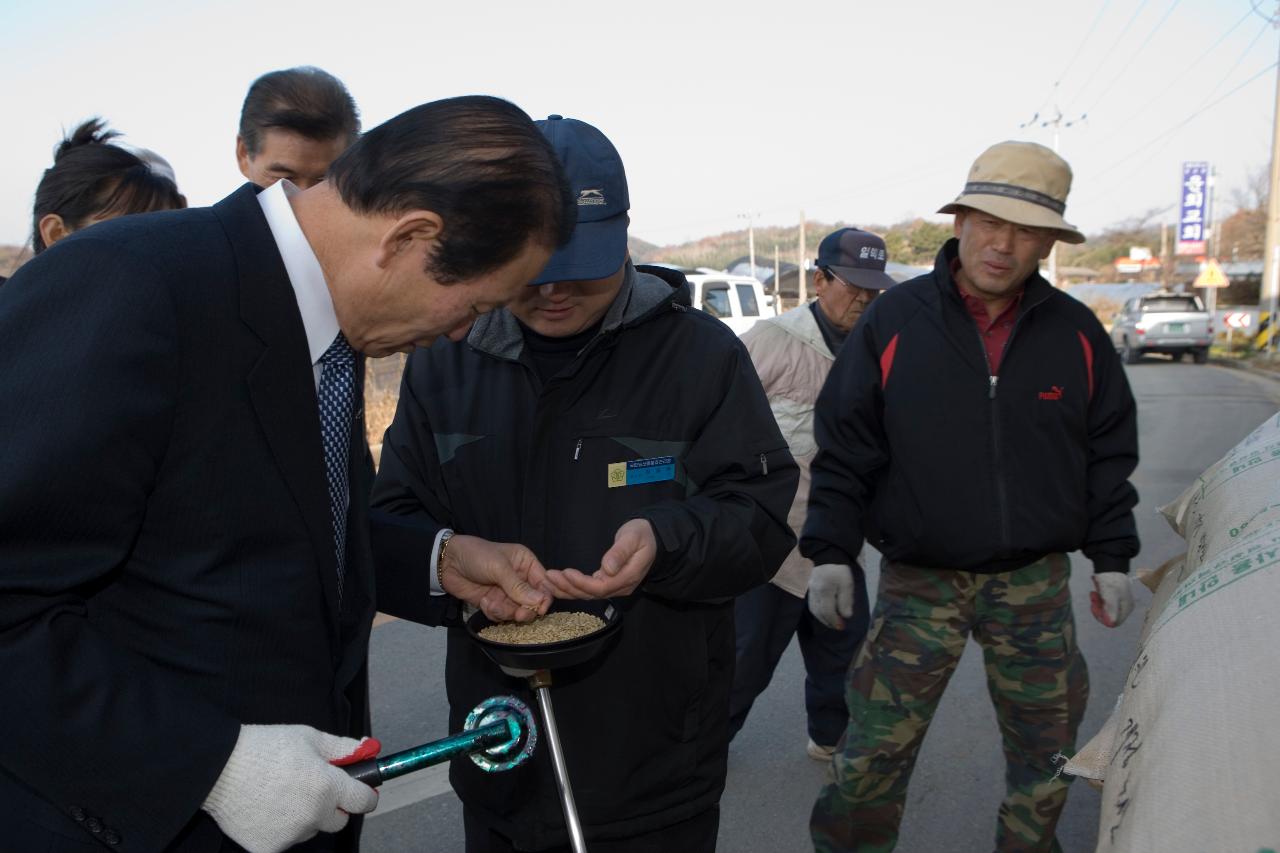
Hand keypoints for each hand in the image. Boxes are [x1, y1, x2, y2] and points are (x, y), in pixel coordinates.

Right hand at [202, 725, 379, 852]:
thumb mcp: (310, 738)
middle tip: (314, 788)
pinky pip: (286, 840)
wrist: (219, 767)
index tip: (362, 791)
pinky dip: (281, 828)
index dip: (365, 794)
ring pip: (311, 830)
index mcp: (328, 787)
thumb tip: (369, 750)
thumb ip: (343, 748)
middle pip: (338, 820)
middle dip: (333, 806)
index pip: (364, 802)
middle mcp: (313, 815)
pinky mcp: (268, 848)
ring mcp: (291, 835)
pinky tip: (267, 808)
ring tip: (282, 794)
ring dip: (305, 817)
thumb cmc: (265, 747)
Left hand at [442, 535, 551, 622]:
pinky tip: (484, 602)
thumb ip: (519, 587)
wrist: (447, 562)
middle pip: (533, 602)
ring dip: (506, 612)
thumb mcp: (499, 567)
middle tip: (519, 614)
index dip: (545, 597)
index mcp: (526, 564)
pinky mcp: (494, 603)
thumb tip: (541, 601)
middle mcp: (520, 579)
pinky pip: (502, 616)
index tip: (541, 608)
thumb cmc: (476, 555)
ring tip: (492, 604)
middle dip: (526, 610)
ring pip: (517, 612)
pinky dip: (494, 613)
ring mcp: (507, 593)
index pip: (544, 584)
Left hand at [543, 518, 656, 598]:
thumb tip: (607, 568)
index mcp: (628, 577)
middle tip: (549, 576)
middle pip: (591, 594)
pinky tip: (557, 584)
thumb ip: (620, 552)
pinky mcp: (608, 583)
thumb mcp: (633, 538)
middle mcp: (621, 587)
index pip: (601, 587)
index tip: (565, 573)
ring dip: (567, 589)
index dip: (582, 583)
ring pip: (588, 594)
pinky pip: (588, 590)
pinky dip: (572, 588)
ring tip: (547, 581)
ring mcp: (615, 587)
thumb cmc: (642, 534)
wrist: (652, 537)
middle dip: (568, 587)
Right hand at [808, 564, 854, 629]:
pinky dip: (818, 612)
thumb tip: (846, 616)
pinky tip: (825, 614)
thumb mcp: (847, 583)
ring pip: (814, 609)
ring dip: (823, 619)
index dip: (834, 620)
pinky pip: (812, 605)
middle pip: (819, 612)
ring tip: (832, 623)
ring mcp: (810, 591)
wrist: (826, 557)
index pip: (827, 610)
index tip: (842, 626)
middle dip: (829, 622)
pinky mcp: (809, 590)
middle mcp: (815, 592)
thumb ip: (846, 600)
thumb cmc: (839, 571)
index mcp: (825, 590)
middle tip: (838, 627)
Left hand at [1090, 572, 1133, 627]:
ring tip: (1094, 593)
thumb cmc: (1110, 579)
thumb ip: (1111, 610)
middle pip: (1108, 617)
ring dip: (1097, 604)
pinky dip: (1098, 600)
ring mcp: (1119, 603)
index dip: (1102, 617)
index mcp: (1127, 607)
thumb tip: (1111, 623)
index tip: (1095, 607)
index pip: (1114, 622)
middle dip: (1098, 609)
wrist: (1108, 565)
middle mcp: (1124, 607)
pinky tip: (1095, 592)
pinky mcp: (1113, 598)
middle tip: (1093, 598)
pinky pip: (1103, 605)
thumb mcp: (1109, 595)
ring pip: (1104, 611)